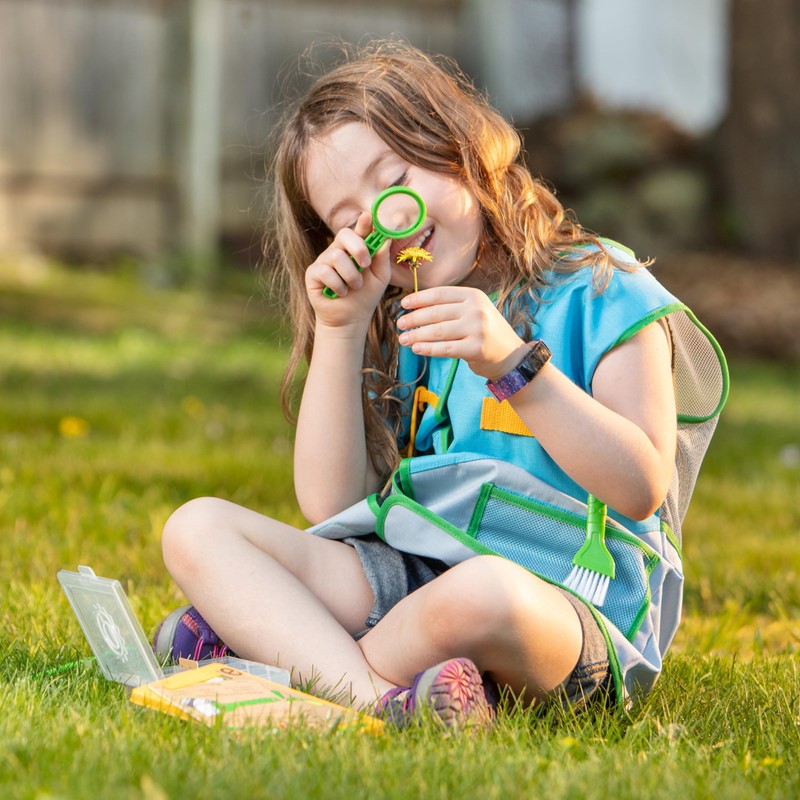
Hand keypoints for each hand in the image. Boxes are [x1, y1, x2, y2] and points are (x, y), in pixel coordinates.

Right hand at [305, 212, 390, 327]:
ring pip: (336, 255)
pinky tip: (341, 292)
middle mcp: (338, 251)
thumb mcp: (380, 277)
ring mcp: (324, 261)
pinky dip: (337, 284)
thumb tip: (385, 238)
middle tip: (366, 264)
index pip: (359, 230)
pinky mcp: (313, 274)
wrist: (351, 319)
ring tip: (354, 286)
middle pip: (344, 234)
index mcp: (355, 248)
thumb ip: (383, 258)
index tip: (368, 217)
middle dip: (358, 248)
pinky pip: (325, 271)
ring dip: (350, 274)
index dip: (363, 223)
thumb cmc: (365, 296)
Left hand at [397, 287, 527, 379]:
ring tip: (403, 339)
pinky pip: (445, 349)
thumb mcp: (473, 313)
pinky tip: (416, 348)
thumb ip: (450, 308)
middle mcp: (476, 309)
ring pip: (438, 331)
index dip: (419, 298)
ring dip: (416, 335)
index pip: (440, 294)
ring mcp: (477, 329)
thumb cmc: (486, 333)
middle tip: (400, 324)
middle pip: (436, 312)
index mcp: (474, 296)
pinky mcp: (476, 349)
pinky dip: (428, 349)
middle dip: (414, 318)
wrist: (512, 356)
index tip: (403, 304)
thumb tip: (416, 308)